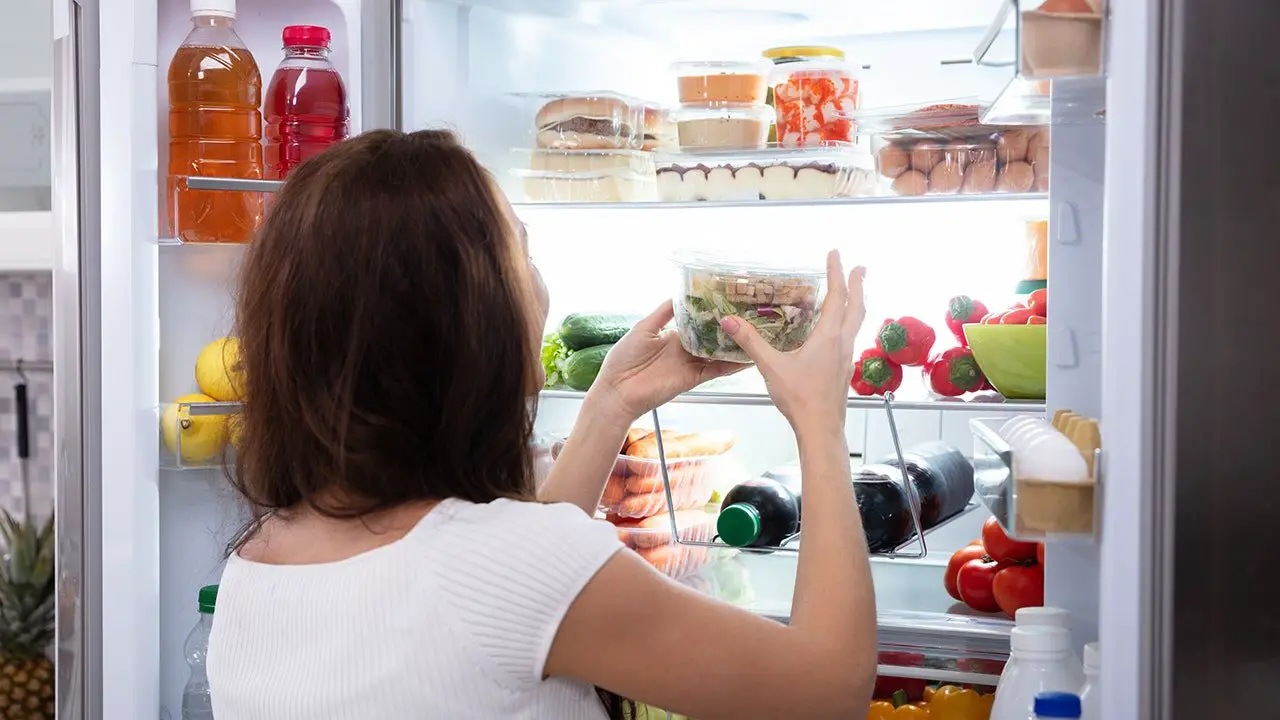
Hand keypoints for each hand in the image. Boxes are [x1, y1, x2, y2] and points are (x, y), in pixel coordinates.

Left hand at [586, 301, 743, 424]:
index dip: (711, 314)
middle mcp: (684, 350)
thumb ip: (663, 313)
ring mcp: (689, 364)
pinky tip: (747, 357)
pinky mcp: (692, 378)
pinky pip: (715, 370)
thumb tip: (678, 294)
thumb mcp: (643, 328)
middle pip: (711, 338)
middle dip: (727, 329)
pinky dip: (731, 365)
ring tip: (756, 334)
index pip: (697, 323)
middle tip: (750, 316)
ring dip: (734, 346)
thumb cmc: (623, 359)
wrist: (618, 391)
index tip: (728, 301)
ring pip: (718, 353)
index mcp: (672, 336)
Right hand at [720, 251, 865, 438]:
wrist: (821, 428)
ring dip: (857, 304)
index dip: (836, 273)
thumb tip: (729, 320)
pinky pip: (850, 338)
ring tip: (854, 294)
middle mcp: (842, 343)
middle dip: (858, 284)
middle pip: (857, 307)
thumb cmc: (800, 397)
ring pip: (857, 323)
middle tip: (860, 267)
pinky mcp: (844, 370)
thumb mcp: (771, 366)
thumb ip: (751, 341)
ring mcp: (846, 358)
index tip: (836, 254)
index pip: (836, 296)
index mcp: (828, 336)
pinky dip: (848, 324)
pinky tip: (838, 332)